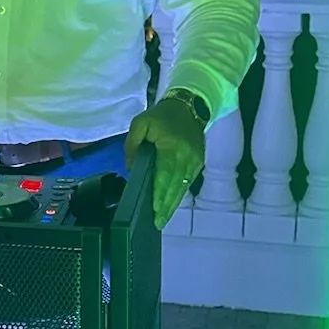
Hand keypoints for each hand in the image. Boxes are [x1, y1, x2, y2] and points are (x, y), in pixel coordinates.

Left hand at [125, 95, 205, 227]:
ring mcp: (194, 161)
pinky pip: (187, 181)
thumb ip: (132, 145)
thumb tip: (130, 167)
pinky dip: (179, 193)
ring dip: (173, 203)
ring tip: (163, 219)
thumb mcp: (140, 123)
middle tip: (158, 223)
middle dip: (166, 206)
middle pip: (175, 186)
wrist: (190, 105)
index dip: (160, 194)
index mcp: (171, 147)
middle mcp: (186, 157)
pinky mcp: (198, 162)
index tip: (155, 210)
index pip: (164, 175)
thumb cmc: (162, 115)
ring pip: (182, 187)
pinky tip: (171, 204)